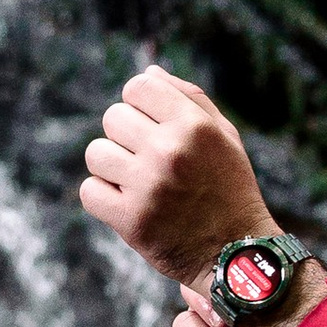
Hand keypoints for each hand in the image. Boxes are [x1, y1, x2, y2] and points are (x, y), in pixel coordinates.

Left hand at [81, 66, 271, 282]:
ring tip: (137, 182)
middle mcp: (169, 151)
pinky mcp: (131, 221)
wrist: (237, 254)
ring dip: (111, 166)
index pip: (138, 86)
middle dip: (126, 136)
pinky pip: (89, 191)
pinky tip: (127, 203)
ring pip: (96, 153)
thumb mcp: (225, 137)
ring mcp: (148, 187)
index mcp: (194, 125)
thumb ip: (189, 99)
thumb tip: (148, 72)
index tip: (151, 125)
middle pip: (113, 117)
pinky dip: (103, 197)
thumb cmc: (230, 189)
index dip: (140, 103)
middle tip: (148, 159)